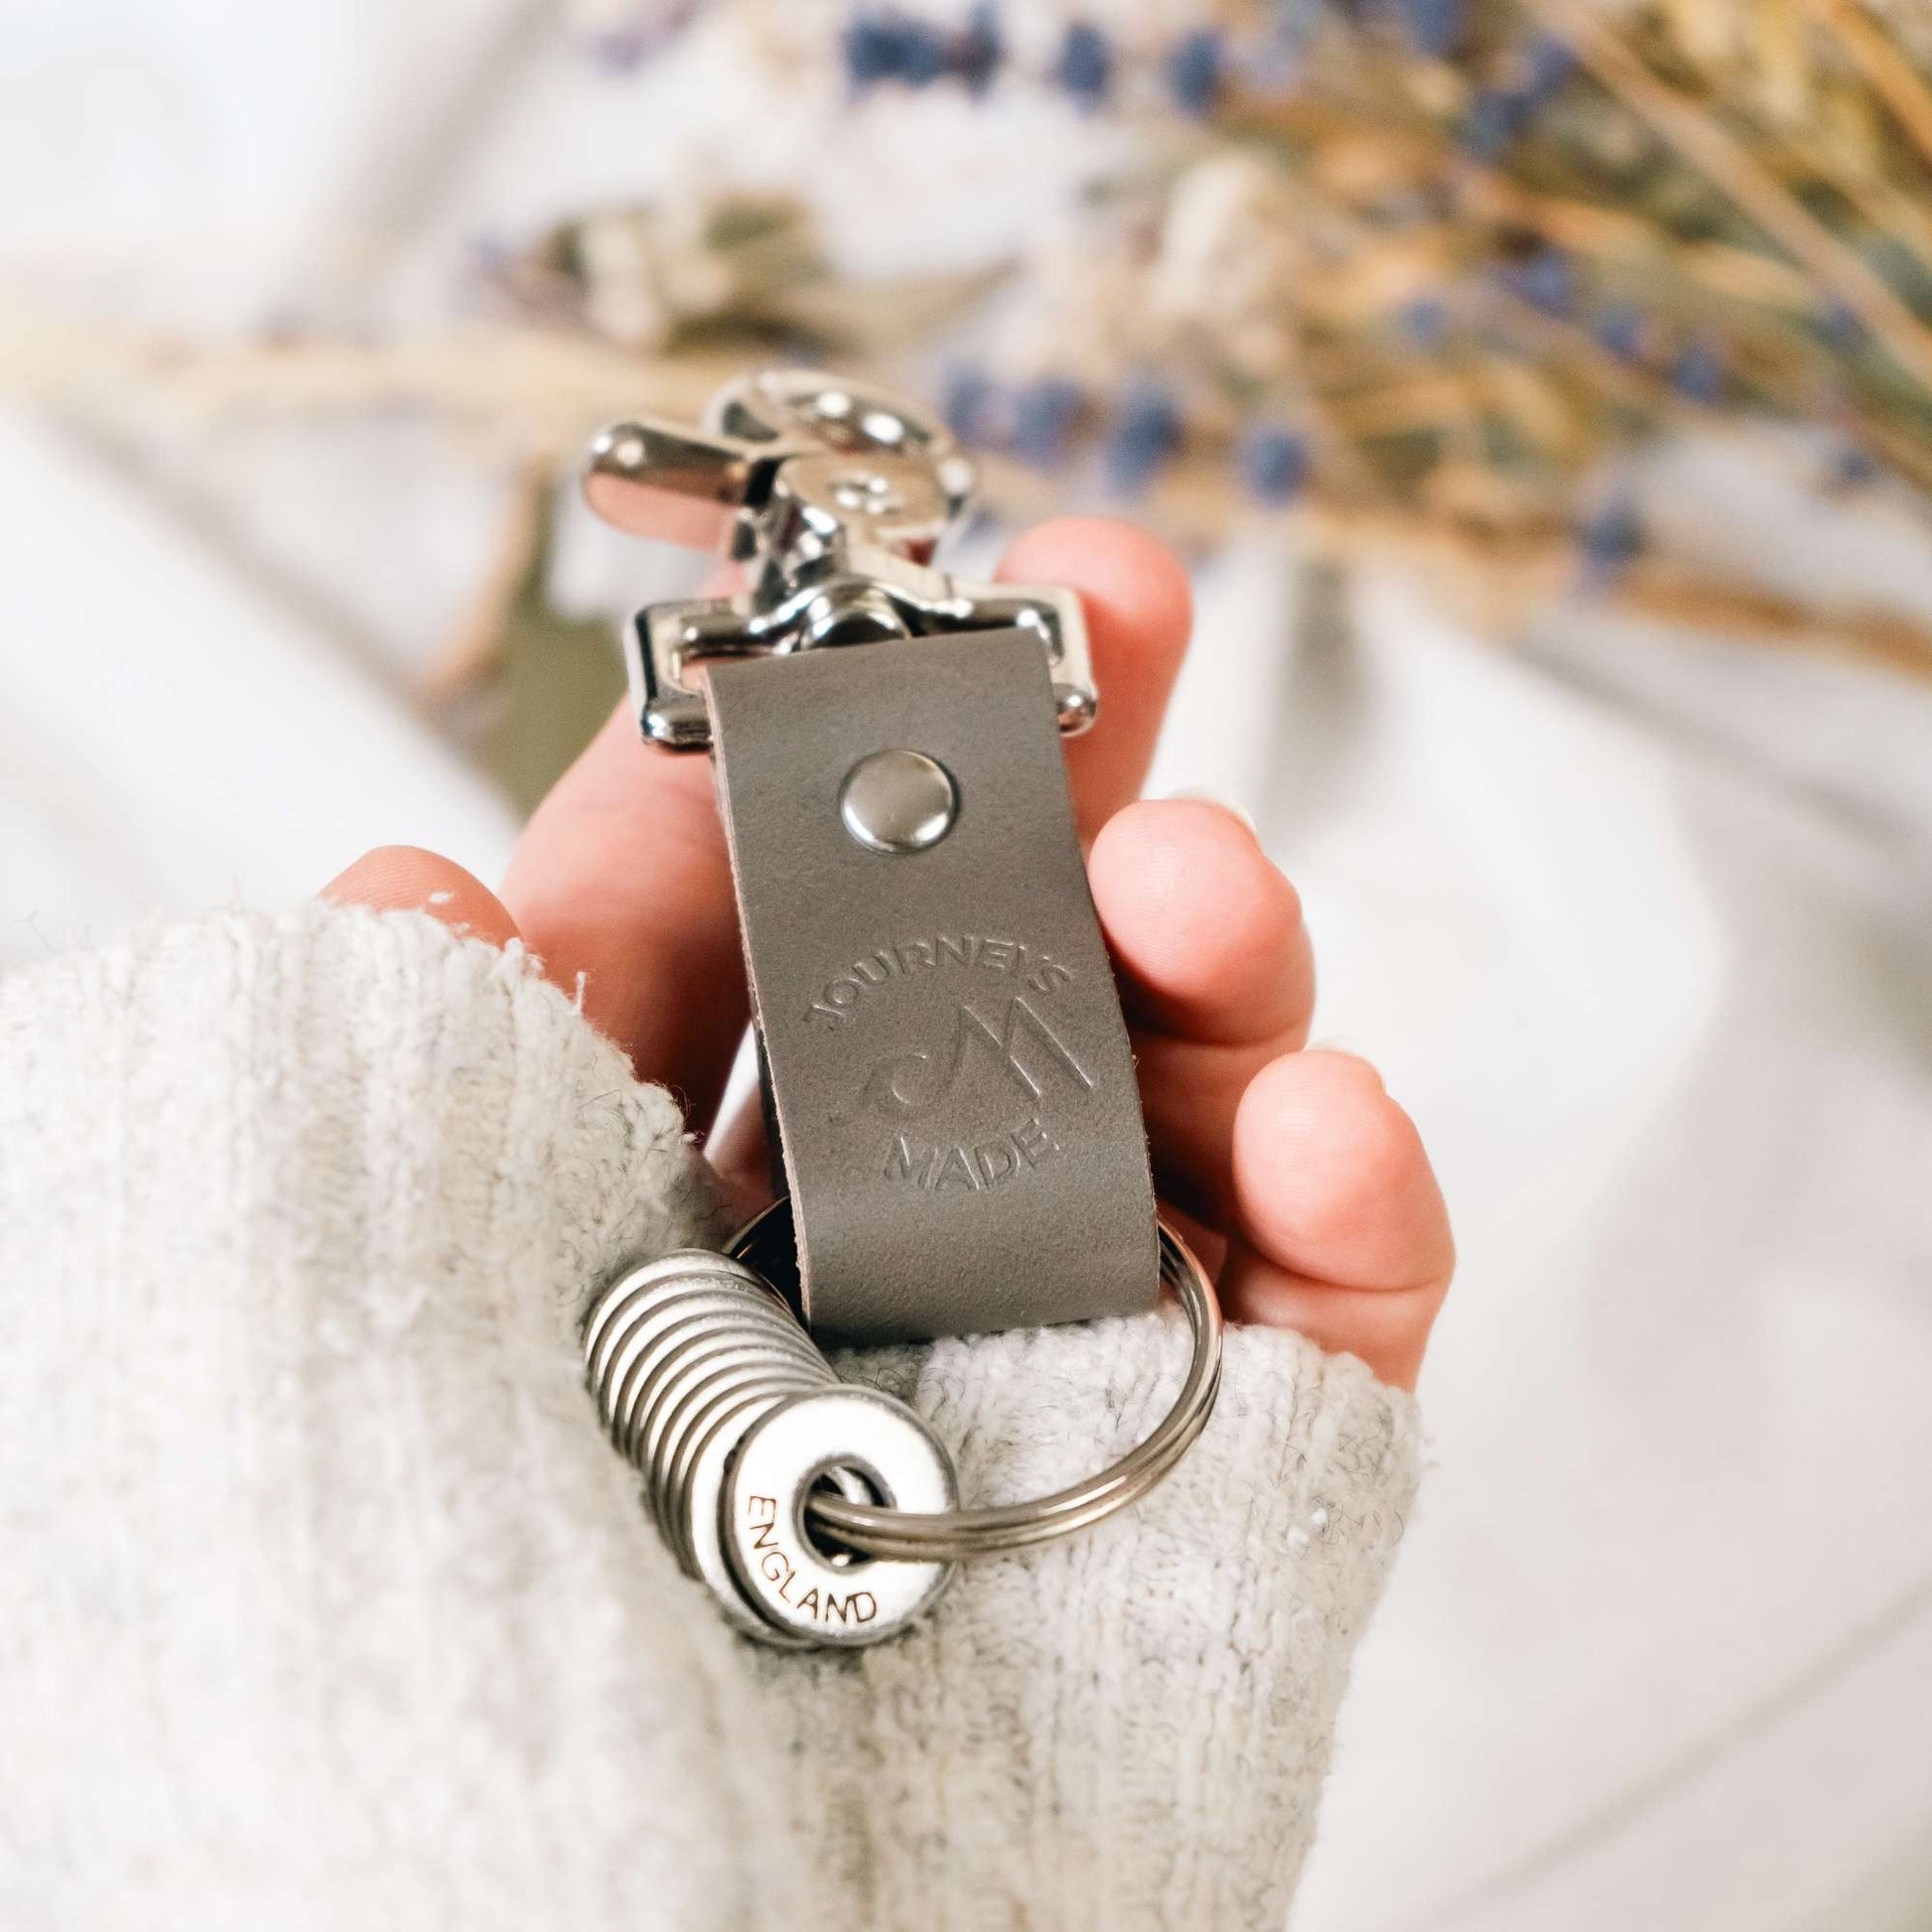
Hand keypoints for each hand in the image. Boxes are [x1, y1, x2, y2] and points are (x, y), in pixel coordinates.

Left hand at [323, 520, 1451, 1388]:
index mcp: (664, 1172)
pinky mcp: (1219, 1473)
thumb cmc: (464, 1604)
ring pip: (1192, 1093)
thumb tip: (411, 886)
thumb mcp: (384, 1290)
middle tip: (1120, 601)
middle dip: (1069, 766)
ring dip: (1226, 948)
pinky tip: (1330, 1128)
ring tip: (1199, 883)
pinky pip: (1327, 1315)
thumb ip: (416, 1082)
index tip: (870, 597)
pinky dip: (1359, 1203)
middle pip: (1006, 955)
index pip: (757, 921)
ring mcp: (1059, 1346)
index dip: (817, 742)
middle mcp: (871, 1235)